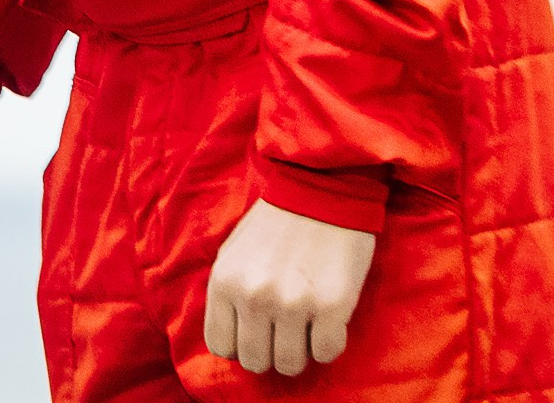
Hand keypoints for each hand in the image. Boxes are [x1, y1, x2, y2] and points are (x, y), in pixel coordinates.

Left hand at [203, 200, 376, 376]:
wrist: (321, 188)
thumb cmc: (275, 223)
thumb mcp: (231, 252)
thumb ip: (226, 293)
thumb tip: (229, 336)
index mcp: (224, 282)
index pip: (222, 347)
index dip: (240, 345)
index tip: (256, 334)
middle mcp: (253, 297)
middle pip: (255, 361)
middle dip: (270, 351)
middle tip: (285, 331)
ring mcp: (292, 304)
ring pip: (290, 364)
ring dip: (300, 351)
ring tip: (306, 325)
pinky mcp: (331, 307)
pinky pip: (326, 353)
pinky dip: (328, 344)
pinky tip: (328, 321)